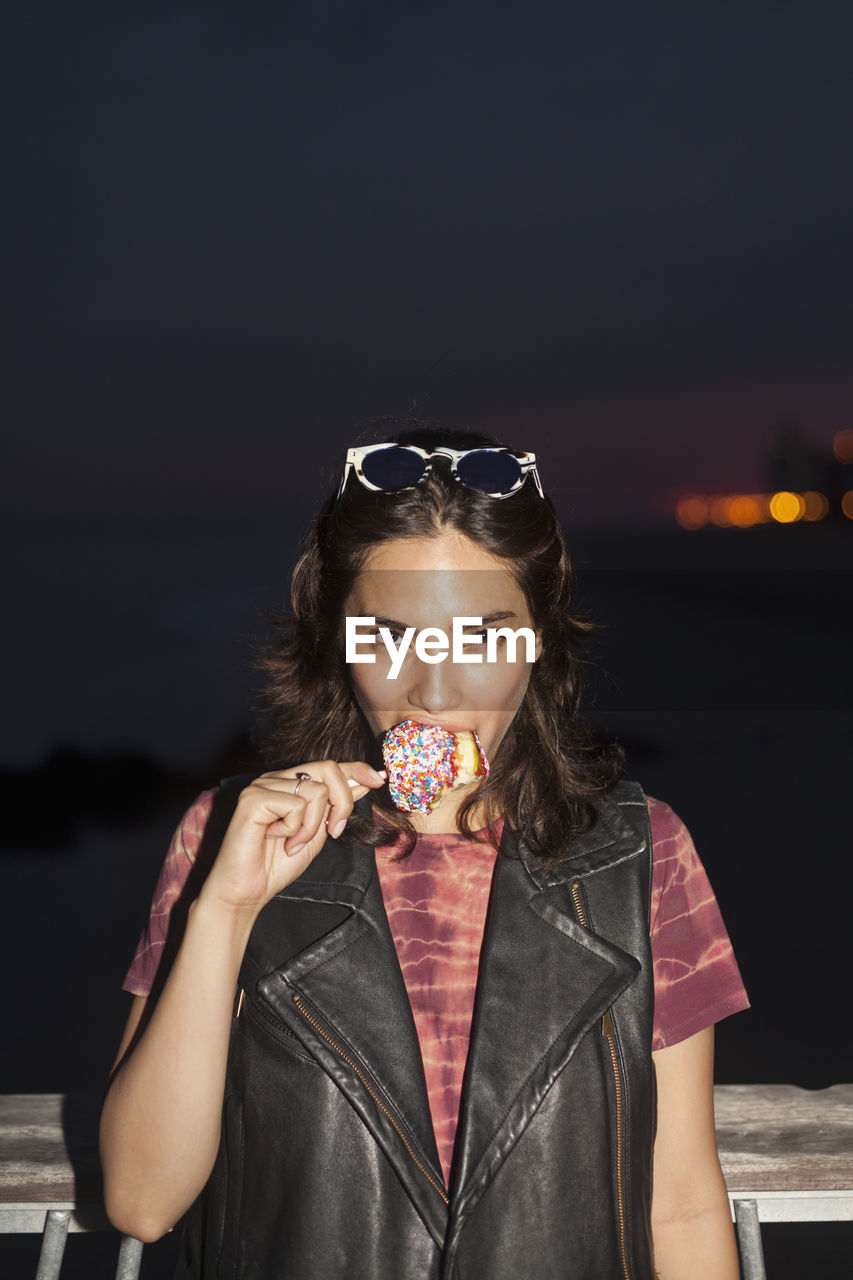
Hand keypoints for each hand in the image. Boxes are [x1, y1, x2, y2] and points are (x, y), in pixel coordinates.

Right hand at [199, 761, 385, 916]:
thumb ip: (335, 806)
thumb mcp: (318, 831)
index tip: (380, 778)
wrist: (248, 891)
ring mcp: (263, 785)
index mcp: (290, 784)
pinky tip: (276, 839)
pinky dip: (295, 829)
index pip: (329, 766)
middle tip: (333, 832)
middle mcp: (276, 778)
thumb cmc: (278, 864)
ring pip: (316, 791)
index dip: (356, 769)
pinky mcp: (253, 797)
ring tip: (292, 843)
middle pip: (328, 769)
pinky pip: (296, 805)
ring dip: (312, 827)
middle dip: (343, 802)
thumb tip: (365, 781)